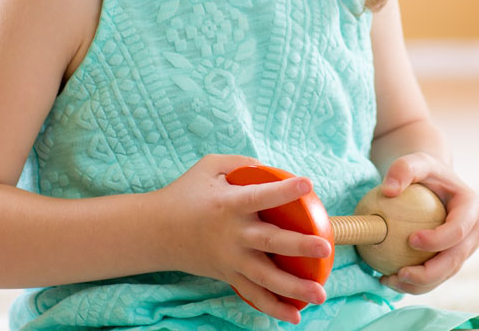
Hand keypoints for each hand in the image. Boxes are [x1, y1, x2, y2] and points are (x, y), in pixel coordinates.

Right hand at [153, 154, 333, 322]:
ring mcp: (231, 260)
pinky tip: (297, 316)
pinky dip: (273, 307)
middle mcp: (232, 235)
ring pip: (265, 279)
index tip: (307, 183)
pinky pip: (253, 295)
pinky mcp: (228, 276)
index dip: (283, 190)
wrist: (154, 232)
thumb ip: (243, 162)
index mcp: (228, 205)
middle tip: (324, 247)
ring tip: (321, 294)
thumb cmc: (185, 194)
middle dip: (298, 246)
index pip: (259, 196)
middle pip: (269, 243)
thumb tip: (274, 167)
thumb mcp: (209, 167)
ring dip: (294, 289)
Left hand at [373, 153, 478, 293]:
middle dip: (429, 274)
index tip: (410, 240)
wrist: (432, 183)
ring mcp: (464, 249)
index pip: (458, 229)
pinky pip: (435, 277)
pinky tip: (388, 279)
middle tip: (400, 274)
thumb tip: (389, 191)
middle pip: (455, 260)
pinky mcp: (451, 260)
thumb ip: (403, 169)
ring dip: (419, 284)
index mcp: (472, 208)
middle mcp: (474, 232)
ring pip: (445, 274)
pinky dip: (414, 283)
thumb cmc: (424, 172)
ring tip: (389, 280)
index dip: (438, 240)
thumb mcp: (415, 161)